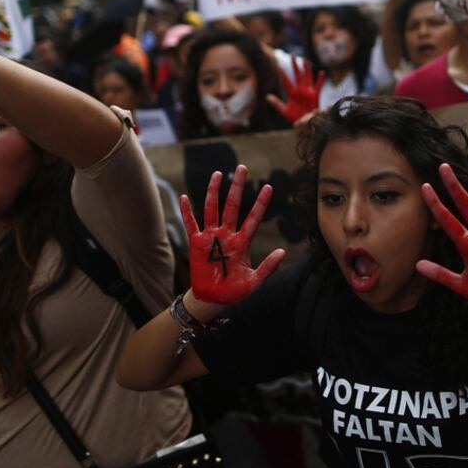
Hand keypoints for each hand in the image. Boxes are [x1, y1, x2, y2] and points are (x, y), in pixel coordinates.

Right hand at [179, 165, 285, 304]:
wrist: (214, 299)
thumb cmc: (235, 291)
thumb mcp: (254, 282)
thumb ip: (268, 267)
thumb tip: (282, 252)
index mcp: (242, 242)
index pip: (253, 218)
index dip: (260, 203)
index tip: (269, 187)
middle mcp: (227, 235)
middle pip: (232, 206)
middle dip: (237, 187)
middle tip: (243, 168)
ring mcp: (211, 237)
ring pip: (212, 209)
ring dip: (214, 192)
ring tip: (218, 174)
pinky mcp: (197, 243)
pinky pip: (191, 224)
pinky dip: (187, 211)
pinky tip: (184, 197)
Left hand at [266, 59, 323, 123]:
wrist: (305, 124)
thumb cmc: (295, 118)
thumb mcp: (284, 110)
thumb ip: (276, 103)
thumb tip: (267, 96)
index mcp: (292, 93)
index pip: (286, 81)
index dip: (283, 74)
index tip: (278, 66)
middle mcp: (300, 90)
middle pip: (297, 75)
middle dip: (294, 65)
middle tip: (292, 55)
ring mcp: (308, 92)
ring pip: (307, 77)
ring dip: (306, 69)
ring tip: (305, 60)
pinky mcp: (315, 96)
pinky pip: (318, 86)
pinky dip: (320, 80)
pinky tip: (322, 72)